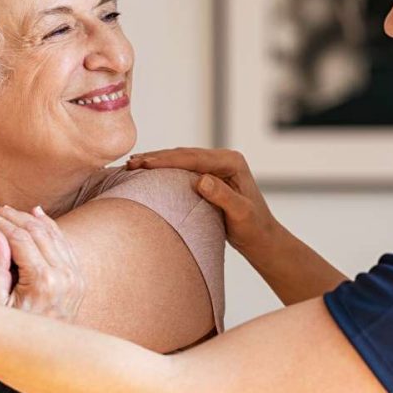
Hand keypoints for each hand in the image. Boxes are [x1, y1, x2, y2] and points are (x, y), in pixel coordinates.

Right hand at [0, 203, 84, 322]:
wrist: (42, 357)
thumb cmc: (12, 332)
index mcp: (43, 281)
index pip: (20, 238)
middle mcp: (64, 275)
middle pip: (36, 231)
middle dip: (10, 215)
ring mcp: (75, 275)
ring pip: (52, 233)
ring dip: (28, 218)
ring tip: (4, 210)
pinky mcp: (78, 277)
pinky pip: (64, 243)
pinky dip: (49, 226)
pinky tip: (35, 213)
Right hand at [126, 147, 278, 255]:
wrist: (261, 237)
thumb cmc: (254, 228)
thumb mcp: (241, 215)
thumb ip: (223, 197)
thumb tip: (201, 180)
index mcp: (232, 162)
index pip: (194, 158)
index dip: (167, 160)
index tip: (145, 164)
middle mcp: (224, 159)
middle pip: (184, 154)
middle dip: (156, 157)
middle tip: (131, 162)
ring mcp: (216, 166)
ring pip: (181, 159)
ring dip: (157, 161)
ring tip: (132, 164)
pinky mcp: (209, 175)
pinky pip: (182, 168)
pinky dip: (164, 169)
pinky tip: (147, 172)